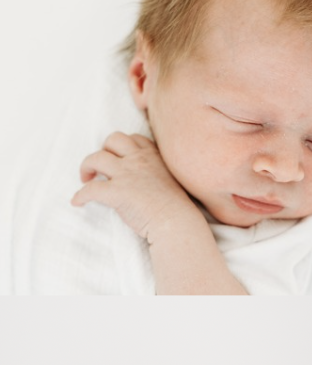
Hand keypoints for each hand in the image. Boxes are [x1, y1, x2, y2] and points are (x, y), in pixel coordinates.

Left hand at [72, 132, 202, 244]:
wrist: (178, 225)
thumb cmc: (180, 212)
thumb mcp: (174, 184)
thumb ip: (159, 176)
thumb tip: (148, 184)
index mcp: (154, 158)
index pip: (135, 139)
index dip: (124, 146)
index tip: (120, 157)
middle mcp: (138, 161)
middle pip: (113, 140)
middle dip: (104, 149)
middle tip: (101, 166)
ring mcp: (126, 175)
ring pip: (95, 158)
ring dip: (86, 167)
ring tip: (85, 179)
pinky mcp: (116, 192)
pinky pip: (89, 190)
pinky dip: (80, 196)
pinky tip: (77, 202)